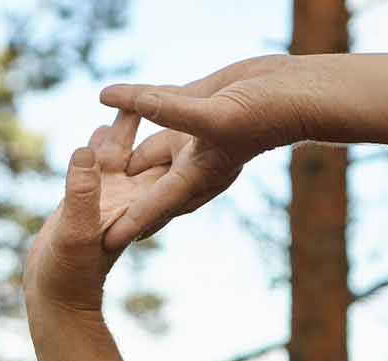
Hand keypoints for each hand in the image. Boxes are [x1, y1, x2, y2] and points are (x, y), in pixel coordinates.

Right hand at [22, 110, 169, 313]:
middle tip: (173, 87)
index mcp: (135, 205)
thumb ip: (80, 192)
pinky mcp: (89, 200)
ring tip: (138, 93)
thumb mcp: (73, 230)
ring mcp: (109, 200)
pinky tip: (103, 124)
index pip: (162, 163)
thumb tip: (86, 152)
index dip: (175, 136)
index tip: (185, 105)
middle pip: (149, 152)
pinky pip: (98, 165)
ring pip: (122, 154)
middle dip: (158, 123)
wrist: (55, 297)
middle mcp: (128, 200)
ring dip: (129, 128)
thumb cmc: (68, 274)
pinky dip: (101, 145)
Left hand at [97, 55, 301, 249]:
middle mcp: (193, 160)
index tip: (103, 241)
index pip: (157, 205)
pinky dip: (136, 103)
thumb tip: (116, 99)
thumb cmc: (266, 112)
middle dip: (123, 201)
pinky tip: (113, 97)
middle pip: (148, 186)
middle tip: (92, 219)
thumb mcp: (215, 116)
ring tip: (94, 162)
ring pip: (148, 145)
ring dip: (124, 151)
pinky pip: (158, 108)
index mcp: (199, 174)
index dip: (130, 223)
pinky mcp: (197, 106)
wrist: (295, 91)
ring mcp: (194, 134)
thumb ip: (166, 110)